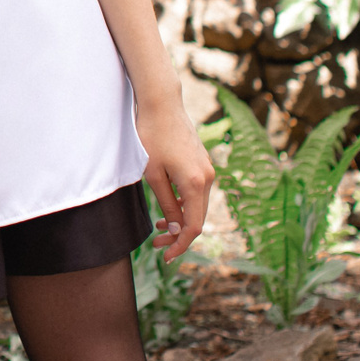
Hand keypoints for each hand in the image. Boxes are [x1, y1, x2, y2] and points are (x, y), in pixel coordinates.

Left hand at [136, 95, 214, 261]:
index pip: (193, 227)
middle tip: (157, 245)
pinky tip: (168, 210)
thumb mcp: (153, 174)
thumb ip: (167, 204)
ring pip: (198, 206)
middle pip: (198, 219)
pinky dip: (185, 205)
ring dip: (180, 220)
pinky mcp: (202, 163)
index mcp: (196, 184)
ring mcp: (207, 170)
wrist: (161, 104)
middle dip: (178, 236)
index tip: (165, 256)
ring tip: (158, 229)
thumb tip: (176, 230)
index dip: (180, 245)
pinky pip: (197, 193)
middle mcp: (208, 178)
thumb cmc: (152, 136)